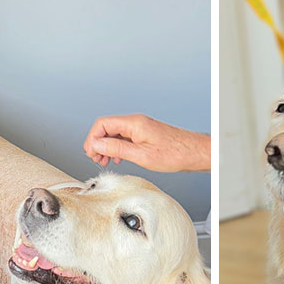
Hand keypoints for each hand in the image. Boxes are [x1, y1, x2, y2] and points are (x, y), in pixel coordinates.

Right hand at [83, 114, 210, 172]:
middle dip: (97, 143)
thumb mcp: (141, 155)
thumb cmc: (173, 154)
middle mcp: (135, 122)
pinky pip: (124, 137)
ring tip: (104, 160)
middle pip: (106, 128)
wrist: (193, 153)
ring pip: (115, 133)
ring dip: (106, 146)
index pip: (102, 124)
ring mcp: (140, 128)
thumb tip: (97, 144)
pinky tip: (117, 158)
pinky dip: (117, 147)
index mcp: (133, 124)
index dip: (93, 138)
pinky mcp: (144, 134)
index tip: (91, 152)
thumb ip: (117, 148)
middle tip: (96, 158)